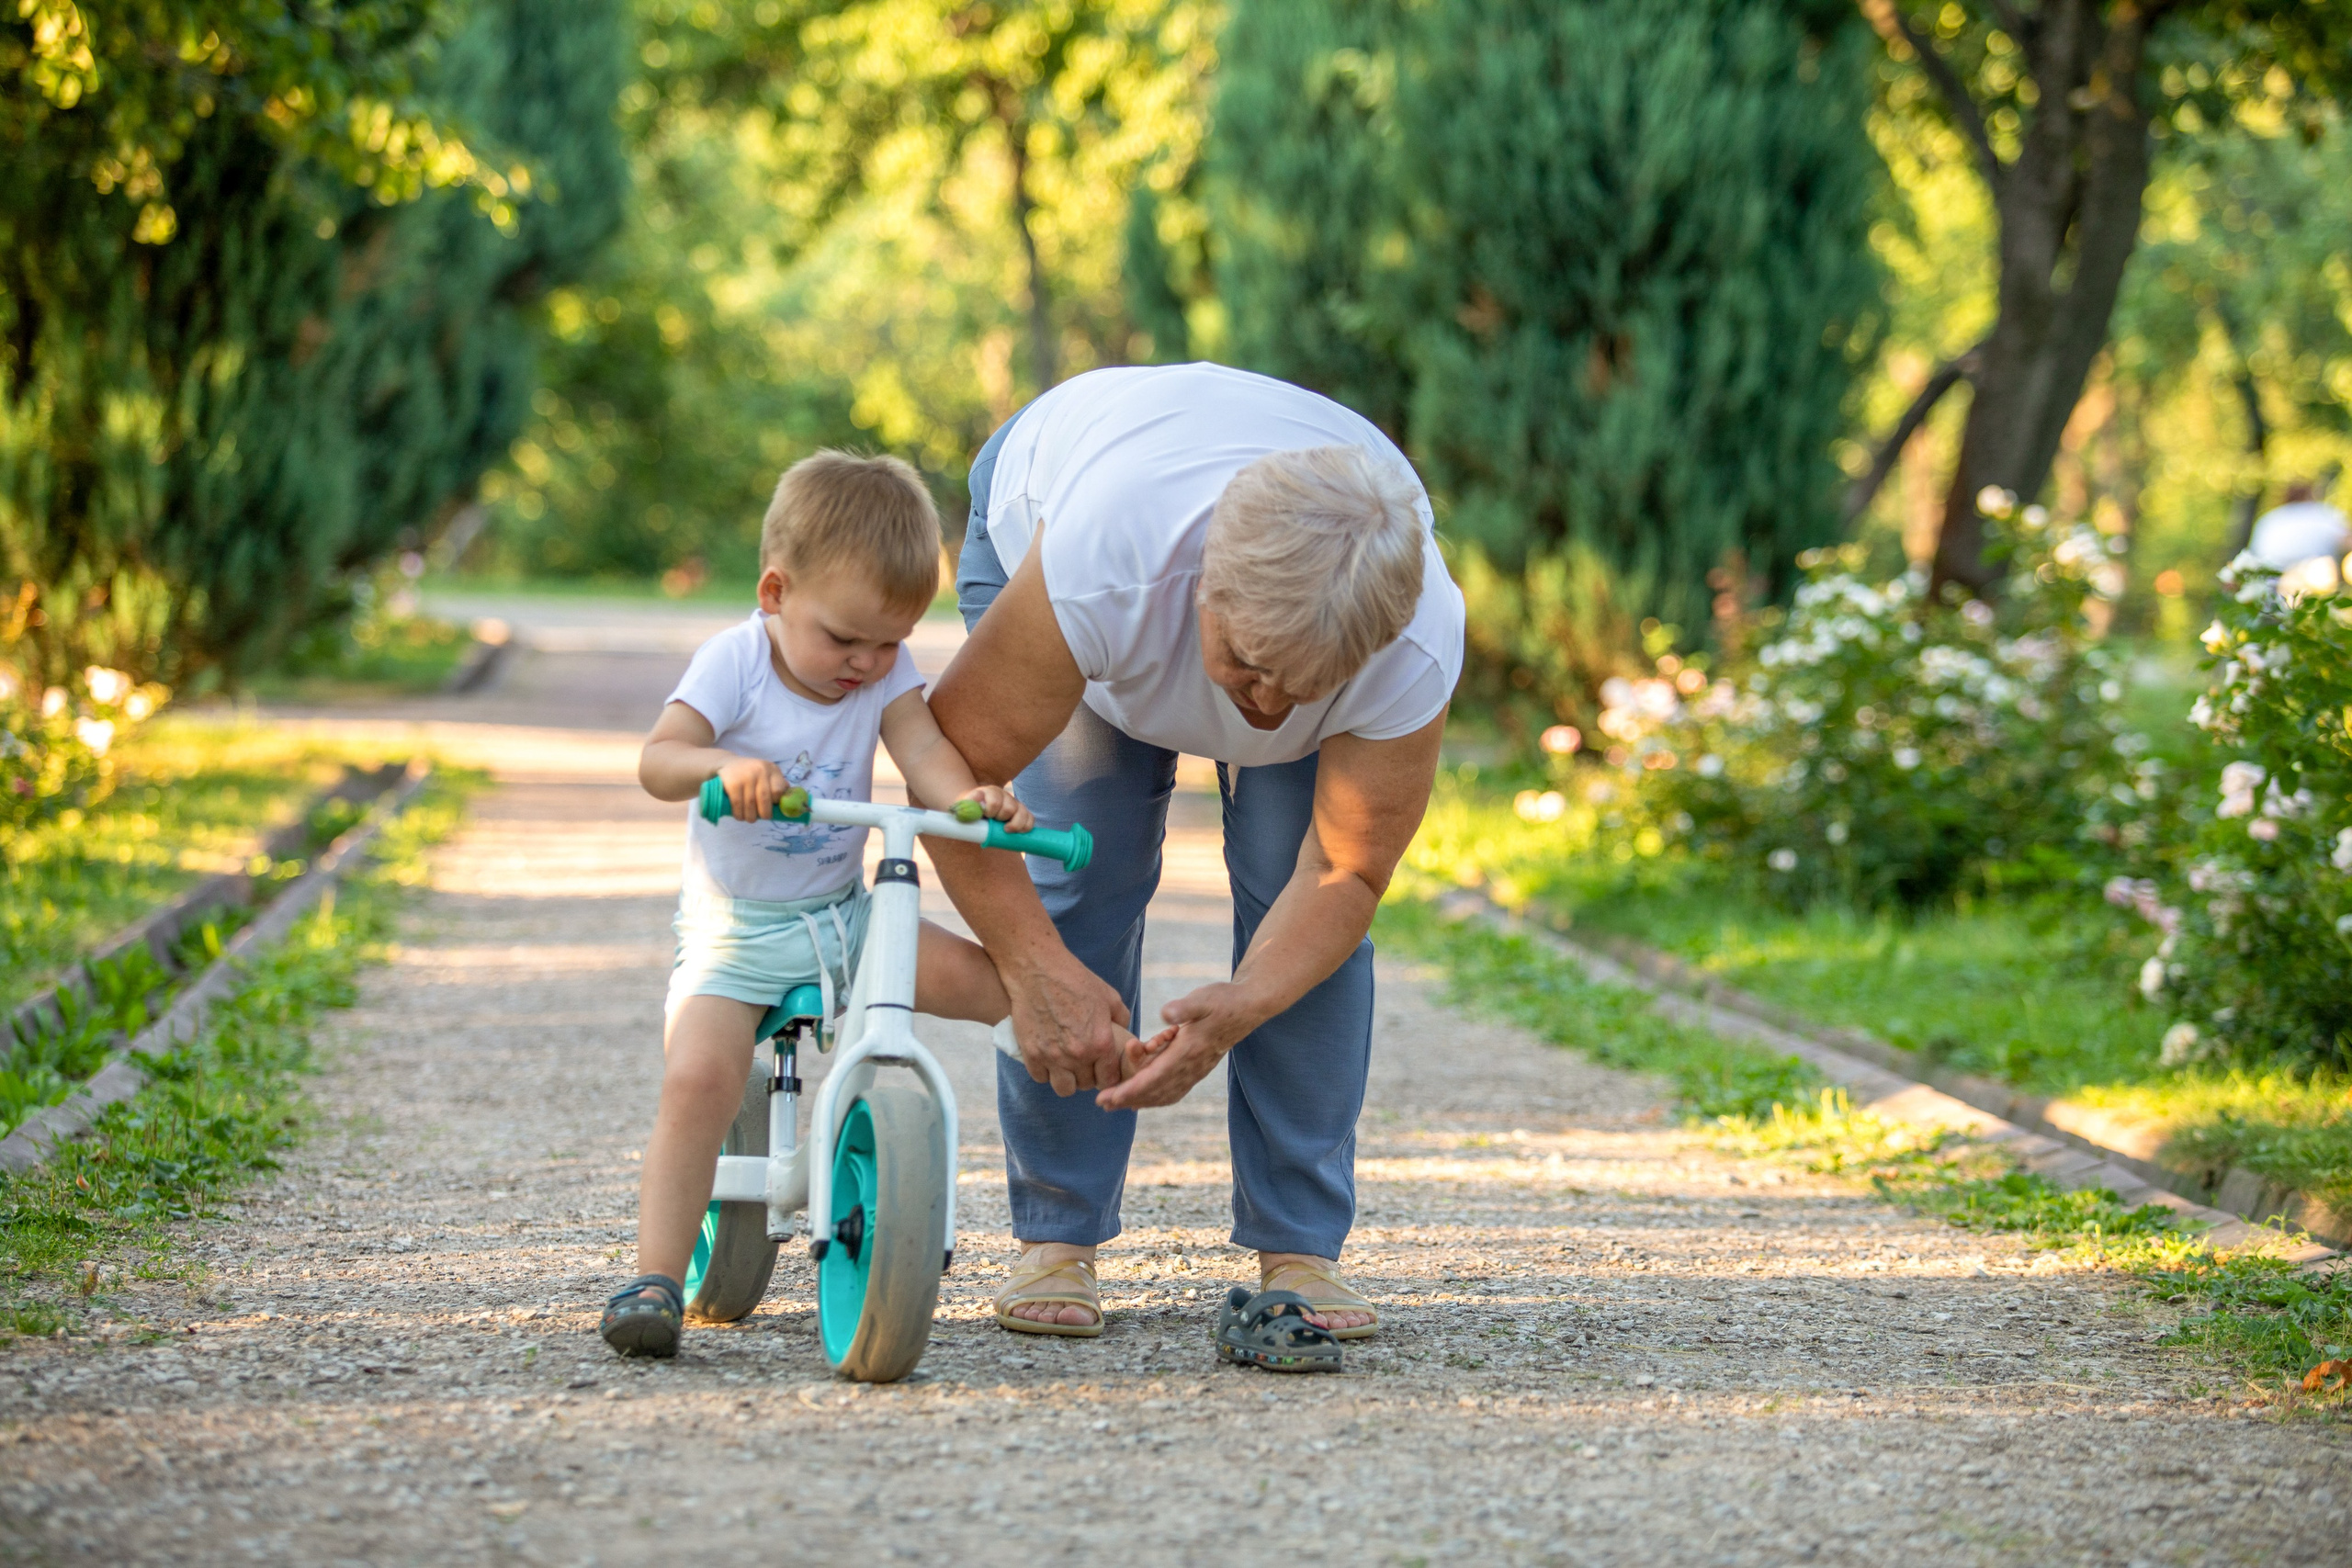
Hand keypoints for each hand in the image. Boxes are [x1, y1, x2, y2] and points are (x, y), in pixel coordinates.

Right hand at [715, 755, 787, 821]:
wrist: (727, 763)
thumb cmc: (752, 774)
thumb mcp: (767, 774)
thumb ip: (778, 785)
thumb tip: (792, 801)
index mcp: (772, 769)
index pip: (778, 790)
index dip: (776, 802)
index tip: (772, 807)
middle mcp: (760, 770)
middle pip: (764, 799)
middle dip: (764, 813)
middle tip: (762, 817)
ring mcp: (745, 776)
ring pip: (750, 803)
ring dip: (750, 816)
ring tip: (749, 819)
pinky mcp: (733, 783)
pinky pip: (737, 803)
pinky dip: (739, 813)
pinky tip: (740, 816)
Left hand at [959, 784, 1033, 833]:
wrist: (974, 808)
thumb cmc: (969, 810)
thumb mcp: (963, 808)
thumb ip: (965, 811)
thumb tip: (969, 814)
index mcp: (990, 792)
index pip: (995, 800)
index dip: (991, 810)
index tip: (986, 816)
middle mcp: (1003, 795)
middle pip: (1009, 808)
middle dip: (1002, 818)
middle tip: (994, 822)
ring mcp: (1013, 803)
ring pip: (1022, 812)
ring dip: (1015, 824)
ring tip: (1006, 830)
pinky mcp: (1021, 811)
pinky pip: (1030, 818)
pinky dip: (1026, 826)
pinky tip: (1019, 832)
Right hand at [1005, 946, 1132, 1095]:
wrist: (1038, 970)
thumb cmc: (1075, 980)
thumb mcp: (1109, 996)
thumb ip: (1121, 1019)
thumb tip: (1124, 1033)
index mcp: (1100, 1043)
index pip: (1109, 1079)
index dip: (1107, 1076)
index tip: (1102, 1069)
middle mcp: (1077, 1055)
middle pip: (1086, 1085)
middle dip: (1087, 1076)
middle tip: (1084, 1064)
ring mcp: (1052, 1056)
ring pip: (1064, 1089)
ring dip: (1067, 1080)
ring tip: (1066, 1066)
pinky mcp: (1031, 1054)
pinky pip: (1041, 1077)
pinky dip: (1045, 1071)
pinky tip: (1048, 1057)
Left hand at [1093, 981, 1264, 1110]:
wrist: (1248, 1008)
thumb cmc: (1223, 1001)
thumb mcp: (1202, 999)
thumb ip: (1184, 1008)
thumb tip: (1165, 1015)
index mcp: (1188, 1053)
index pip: (1153, 1078)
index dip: (1129, 1090)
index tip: (1107, 1097)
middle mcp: (1191, 1067)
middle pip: (1155, 1092)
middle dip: (1127, 1099)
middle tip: (1101, 1103)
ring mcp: (1196, 1071)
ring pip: (1164, 1094)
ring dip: (1140, 1100)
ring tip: (1117, 1102)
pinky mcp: (1198, 1068)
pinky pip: (1174, 1090)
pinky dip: (1156, 1097)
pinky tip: (1145, 1097)